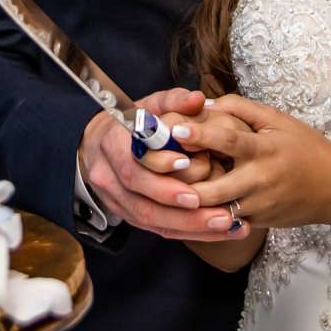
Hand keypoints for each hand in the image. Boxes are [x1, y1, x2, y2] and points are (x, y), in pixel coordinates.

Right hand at [80, 89, 242, 241]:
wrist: (101, 144)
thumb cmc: (134, 122)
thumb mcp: (151, 104)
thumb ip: (175, 101)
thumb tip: (198, 99)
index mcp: (111, 146)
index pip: (132, 165)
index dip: (159, 168)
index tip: (189, 165)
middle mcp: (109, 179)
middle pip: (144, 204)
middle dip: (184, 212)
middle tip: (221, 213)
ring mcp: (117, 202)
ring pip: (153, 222)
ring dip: (192, 227)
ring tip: (229, 224)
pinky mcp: (129, 216)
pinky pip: (159, 230)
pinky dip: (191, 231)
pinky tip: (221, 230)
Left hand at [175, 94, 330, 231]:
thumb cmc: (305, 148)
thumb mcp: (279, 120)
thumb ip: (242, 108)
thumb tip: (205, 103)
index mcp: (265, 149)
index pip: (228, 140)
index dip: (200, 135)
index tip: (175, 130)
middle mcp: (260, 180)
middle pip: (212, 187)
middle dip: (182, 182)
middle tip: (156, 171)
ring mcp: (259, 206)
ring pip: (215, 210)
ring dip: (189, 203)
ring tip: (164, 189)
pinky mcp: (257, 223)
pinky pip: (225, 221)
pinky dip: (205, 215)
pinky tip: (185, 207)